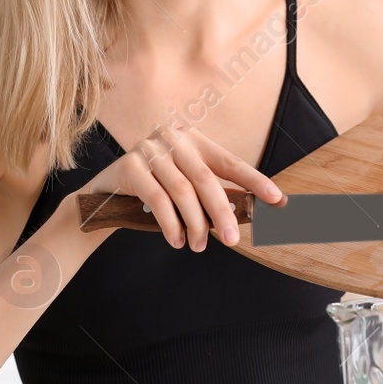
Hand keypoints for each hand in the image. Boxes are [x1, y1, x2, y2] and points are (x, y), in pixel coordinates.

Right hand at [74, 122, 283, 251]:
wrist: (104, 197)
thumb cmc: (154, 194)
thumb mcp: (185, 190)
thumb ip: (211, 194)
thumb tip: (247, 212)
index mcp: (193, 139)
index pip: (230, 162)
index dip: (255, 181)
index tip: (278, 199)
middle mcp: (172, 137)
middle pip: (205, 179)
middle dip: (222, 212)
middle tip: (232, 240)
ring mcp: (149, 148)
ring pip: (182, 191)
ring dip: (195, 223)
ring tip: (199, 246)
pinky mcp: (129, 164)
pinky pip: (157, 198)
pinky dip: (171, 224)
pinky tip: (176, 240)